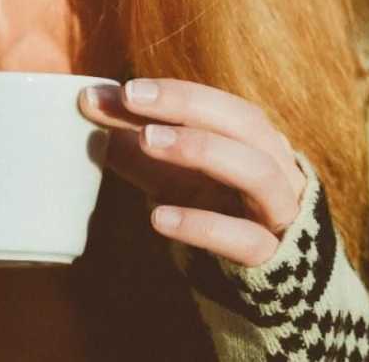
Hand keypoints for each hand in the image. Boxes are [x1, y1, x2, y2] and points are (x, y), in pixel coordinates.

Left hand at [79, 78, 306, 266]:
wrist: (257, 278)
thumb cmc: (208, 206)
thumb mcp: (169, 171)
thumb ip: (132, 138)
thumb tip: (89, 100)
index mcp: (254, 141)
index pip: (220, 105)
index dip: (176, 93)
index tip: (125, 89)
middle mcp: (277, 168)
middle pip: (246, 124)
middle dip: (187, 105)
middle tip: (131, 98)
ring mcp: (279, 213)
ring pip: (258, 172)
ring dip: (201, 149)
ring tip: (146, 140)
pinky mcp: (271, 257)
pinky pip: (245, 238)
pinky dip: (202, 224)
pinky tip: (157, 217)